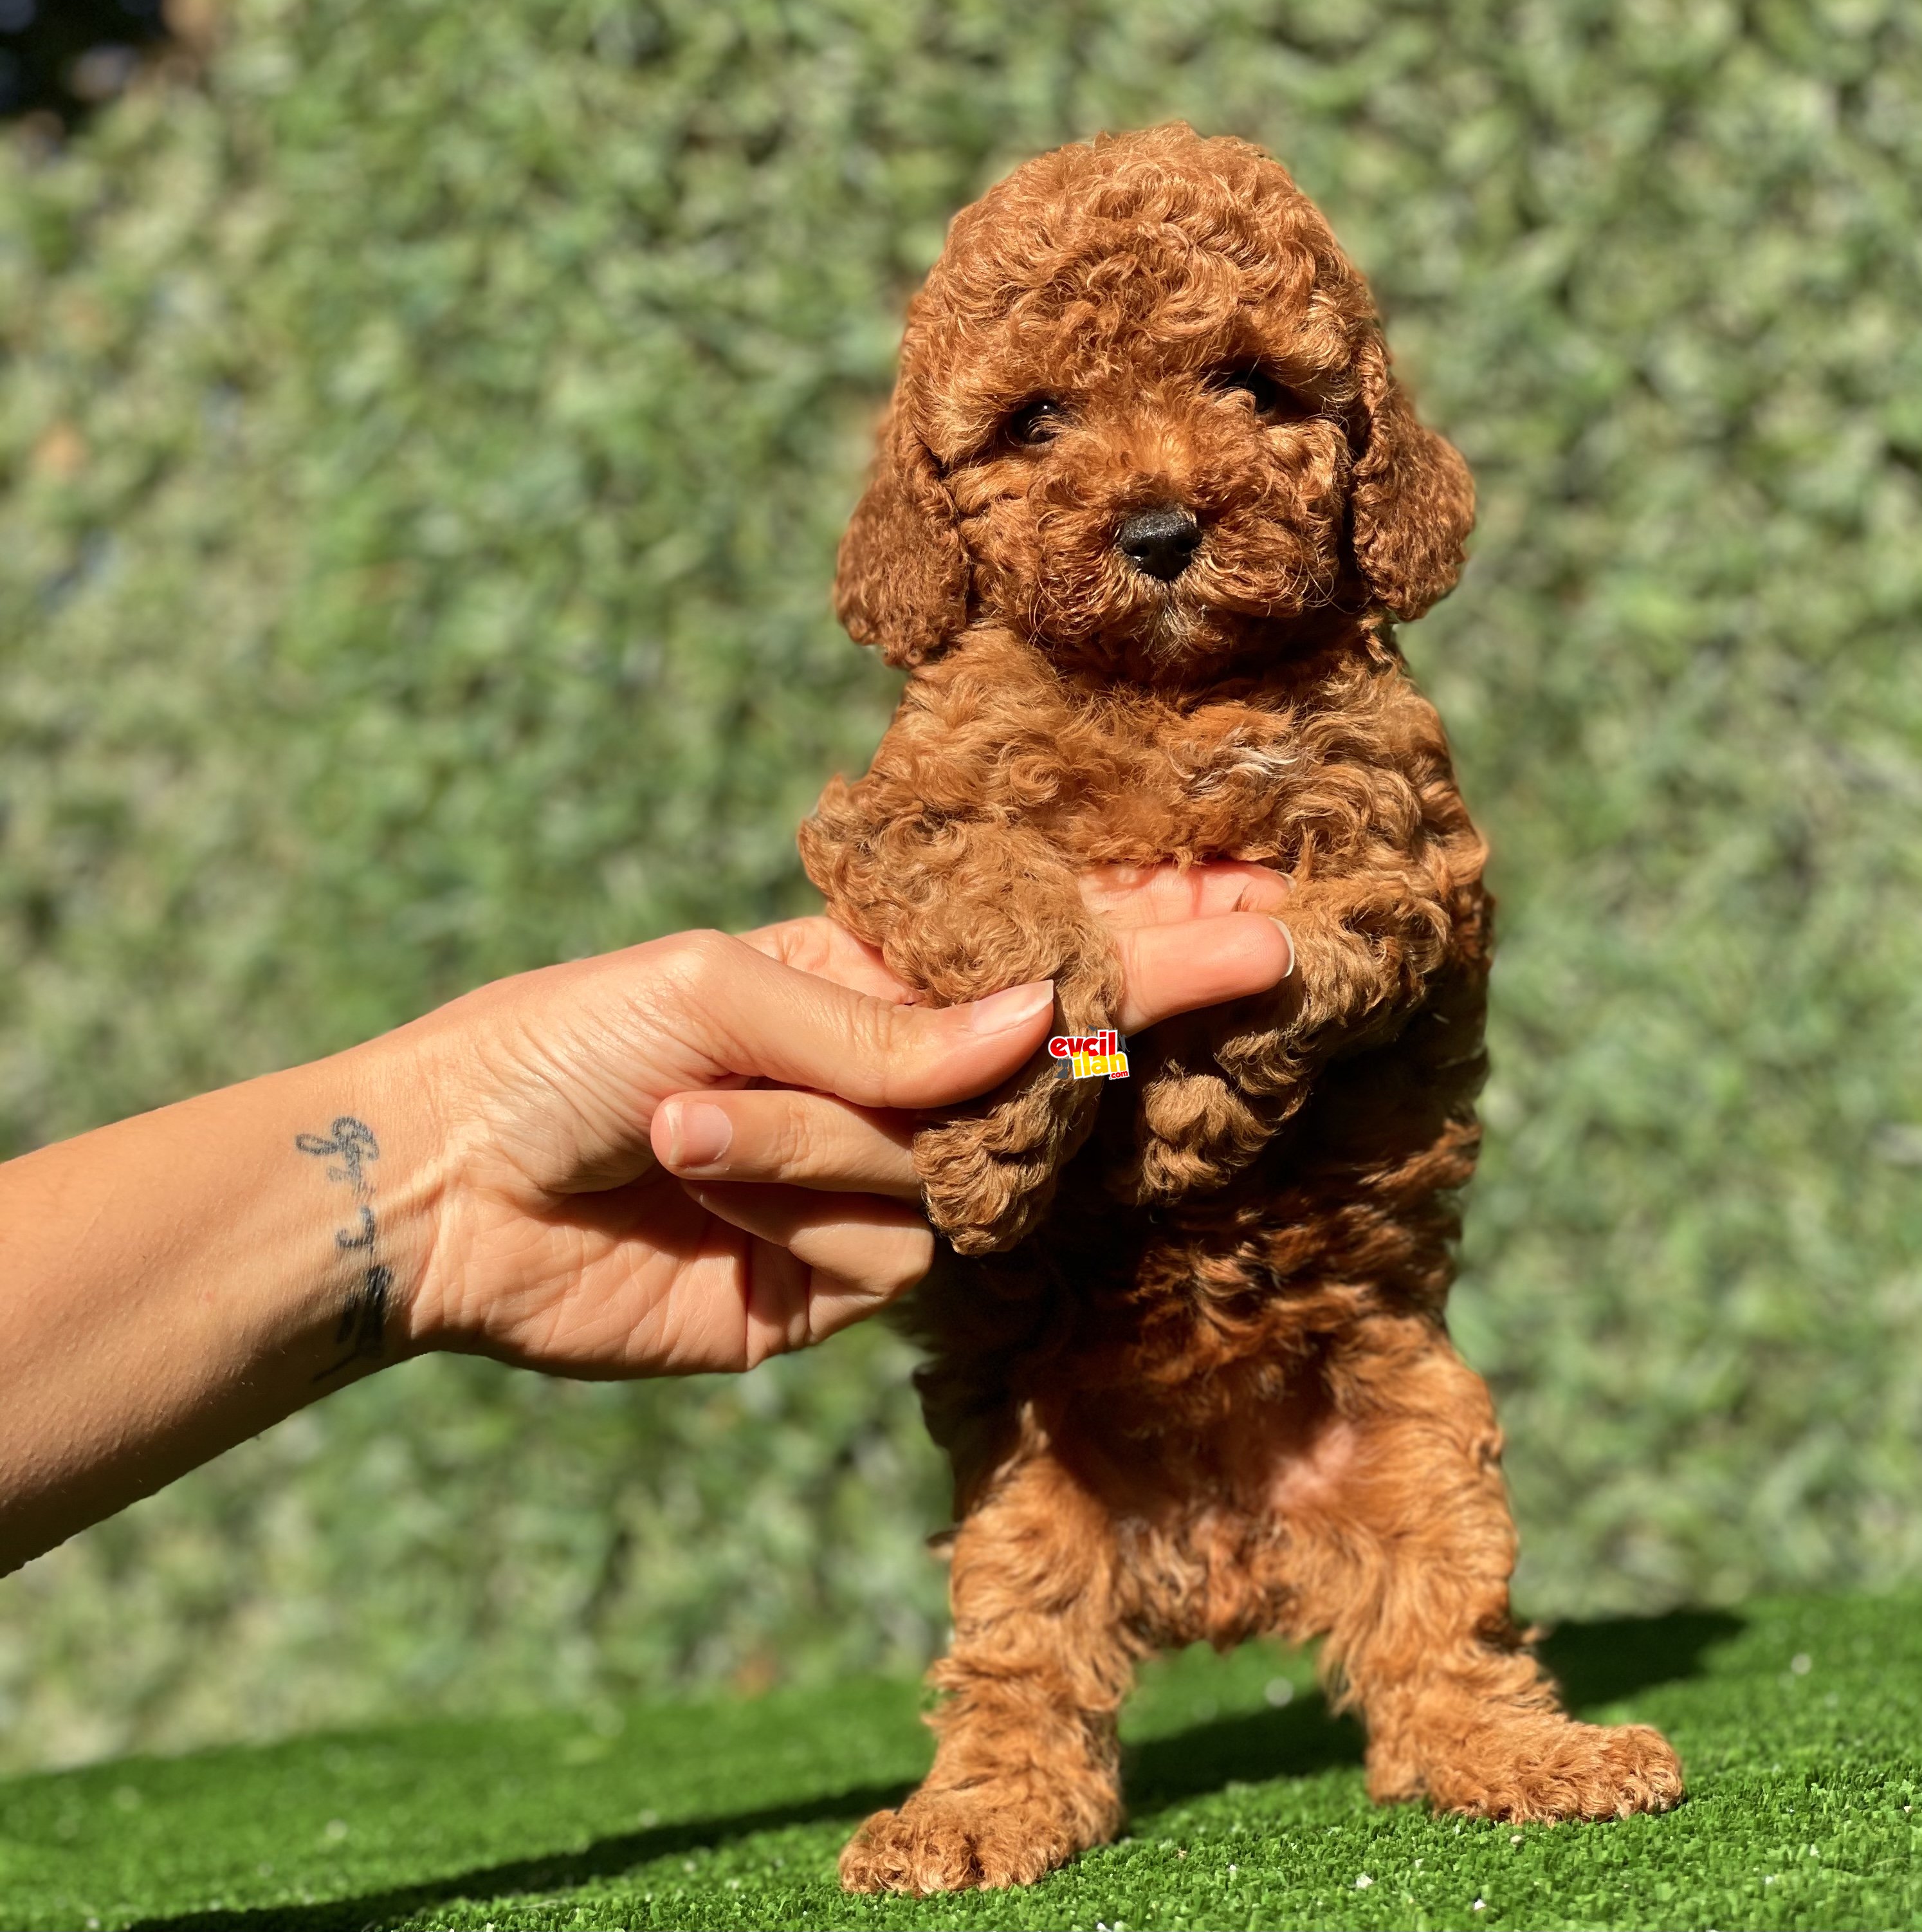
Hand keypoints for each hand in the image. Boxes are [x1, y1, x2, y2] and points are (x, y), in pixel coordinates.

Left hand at [407, 864, 1292, 1376]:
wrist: (439, 1194)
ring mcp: (868, 1192)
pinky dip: (794, 1208)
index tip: (1271, 917)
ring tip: (684, 1127)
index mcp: (866, 983)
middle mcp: (891, 1087)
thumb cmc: (564, 1047)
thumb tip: (1044, 1027)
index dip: (1155, 943)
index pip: (1041, 961)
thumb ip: (884, 1027)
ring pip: (952, 1173)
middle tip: (1247, 947)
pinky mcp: (833, 1287)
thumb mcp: (711, 994)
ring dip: (818, 1142)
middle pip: (1049, 1071)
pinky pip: (886, 1253)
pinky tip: (694, 1181)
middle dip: (1131, 1020)